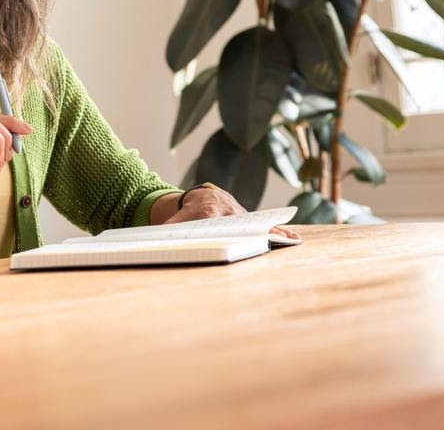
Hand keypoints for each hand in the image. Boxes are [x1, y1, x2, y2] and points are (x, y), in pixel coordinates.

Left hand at [153, 184, 300, 241]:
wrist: (200, 198)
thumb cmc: (185, 214)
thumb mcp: (174, 222)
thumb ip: (167, 233)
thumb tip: (151, 244)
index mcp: (208, 213)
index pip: (215, 222)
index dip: (221, 228)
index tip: (231, 235)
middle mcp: (227, 212)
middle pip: (241, 224)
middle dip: (254, 231)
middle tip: (268, 238)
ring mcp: (241, 214)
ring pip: (256, 224)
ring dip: (272, 232)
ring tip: (290, 240)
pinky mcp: (250, 218)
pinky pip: (264, 225)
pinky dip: (277, 231)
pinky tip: (292, 238)